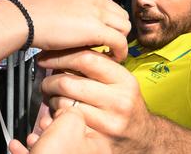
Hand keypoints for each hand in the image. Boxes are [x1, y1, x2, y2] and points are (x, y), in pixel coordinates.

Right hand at [9, 106, 109, 153]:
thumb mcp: (69, 123)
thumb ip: (72, 110)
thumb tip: (68, 107)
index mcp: (98, 147)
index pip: (86, 121)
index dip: (68, 112)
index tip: (58, 107)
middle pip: (69, 135)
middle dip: (52, 127)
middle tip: (44, 122)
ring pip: (53, 149)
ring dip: (39, 139)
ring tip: (31, 136)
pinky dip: (28, 151)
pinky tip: (18, 146)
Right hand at [17, 0, 130, 59]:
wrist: (25, 18)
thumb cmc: (33, 16)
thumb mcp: (59, 8)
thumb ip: (74, 14)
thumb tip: (78, 28)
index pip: (110, 6)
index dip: (109, 23)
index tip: (102, 35)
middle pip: (121, 16)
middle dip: (117, 31)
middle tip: (106, 45)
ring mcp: (97, 12)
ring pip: (124, 27)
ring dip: (120, 41)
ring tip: (109, 52)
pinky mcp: (97, 28)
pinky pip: (120, 41)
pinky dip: (120, 51)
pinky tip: (113, 58)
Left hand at [37, 49, 152, 150]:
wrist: (143, 137)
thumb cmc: (127, 104)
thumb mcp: (121, 81)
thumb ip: (99, 66)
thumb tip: (65, 51)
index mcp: (124, 80)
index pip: (86, 59)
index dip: (61, 56)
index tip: (48, 57)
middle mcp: (119, 100)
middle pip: (69, 83)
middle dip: (50, 81)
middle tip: (46, 81)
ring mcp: (109, 122)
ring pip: (63, 104)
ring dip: (51, 99)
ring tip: (53, 97)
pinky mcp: (98, 139)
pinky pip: (66, 123)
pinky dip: (56, 115)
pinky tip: (58, 111)